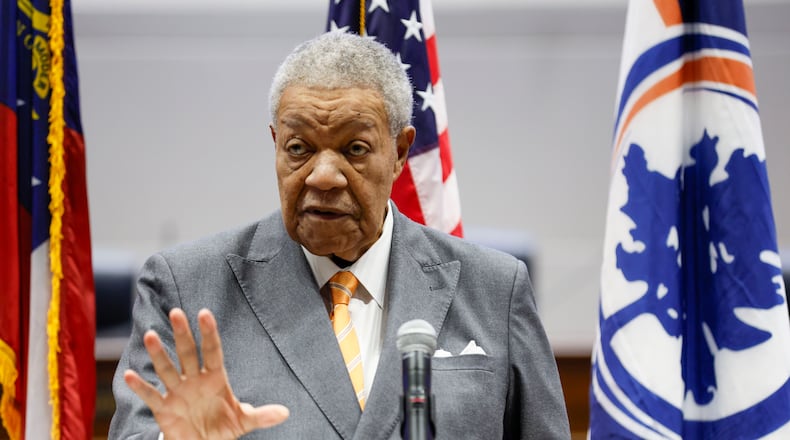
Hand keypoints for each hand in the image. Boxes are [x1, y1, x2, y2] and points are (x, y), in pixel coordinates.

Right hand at [124, 308, 288, 438]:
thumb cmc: (222, 428)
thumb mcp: (243, 421)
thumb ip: (261, 415)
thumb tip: (285, 413)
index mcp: (215, 378)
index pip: (213, 351)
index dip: (209, 333)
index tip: (205, 313)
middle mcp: (194, 380)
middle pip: (188, 354)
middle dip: (183, 334)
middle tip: (177, 312)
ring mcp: (178, 393)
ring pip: (167, 370)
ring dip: (159, 354)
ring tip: (151, 335)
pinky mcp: (164, 409)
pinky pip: (151, 396)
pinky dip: (140, 387)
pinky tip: (128, 375)